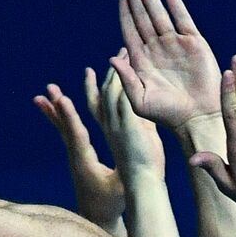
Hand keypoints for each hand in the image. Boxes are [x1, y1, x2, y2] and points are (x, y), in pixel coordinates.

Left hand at [34, 81, 124, 228]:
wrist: (97, 218)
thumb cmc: (111, 205)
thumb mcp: (122, 190)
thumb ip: (126, 175)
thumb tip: (134, 160)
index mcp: (86, 164)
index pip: (77, 137)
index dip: (70, 118)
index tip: (62, 99)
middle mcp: (76, 157)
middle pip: (66, 128)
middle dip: (59, 108)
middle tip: (50, 89)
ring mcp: (75, 157)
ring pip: (63, 128)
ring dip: (56, 109)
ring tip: (46, 92)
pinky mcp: (78, 156)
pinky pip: (68, 132)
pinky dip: (62, 116)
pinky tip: (56, 106)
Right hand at [85, 50, 164, 175]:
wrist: (143, 183)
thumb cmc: (144, 170)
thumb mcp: (142, 142)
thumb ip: (142, 127)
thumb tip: (148, 119)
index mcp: (110, 132)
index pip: (96, 107)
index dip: (90, 89)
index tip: (88, 73)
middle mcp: (109, 126)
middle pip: (99, 95)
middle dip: (99, 78)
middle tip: (105, 59)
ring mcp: (116, 124)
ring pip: (110, 91)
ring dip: (115, 71)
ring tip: (121, 54)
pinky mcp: (127, 124)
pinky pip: (123, 96)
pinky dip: (124, 80)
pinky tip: (129, 66)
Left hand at [110, 0, 221, 129]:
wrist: (197, 117)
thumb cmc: (167, 115)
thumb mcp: (140, 100)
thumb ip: (126, 79)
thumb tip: (111, 57)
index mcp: (142, 62)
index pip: (131, 32)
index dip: (125, 15)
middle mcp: (157, 50)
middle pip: (143, 20)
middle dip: (137, 1)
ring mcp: (176, 46)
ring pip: (160, 16)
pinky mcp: (194, 45)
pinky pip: (183, 21)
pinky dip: (176, 7)